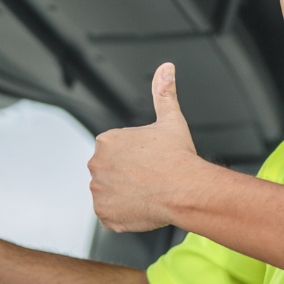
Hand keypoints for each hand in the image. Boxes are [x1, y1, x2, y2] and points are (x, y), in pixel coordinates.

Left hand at [89, 63, 202, 231]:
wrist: (186, 190)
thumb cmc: (179, 158)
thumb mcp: (171, 119)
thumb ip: (163, 92)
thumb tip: (166, 69)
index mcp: (107, 140)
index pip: (116, 152)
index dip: (136, 158)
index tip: (150, 162)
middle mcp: (97, 164)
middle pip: (110, 172)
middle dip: (127, 176)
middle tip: (150, 178)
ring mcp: (99, 191)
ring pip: (110, 193)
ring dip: (125, 194)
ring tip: (148, 192)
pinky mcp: (104, 213)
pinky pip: (110, 214)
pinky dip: (123, 213)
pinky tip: (142, 206)